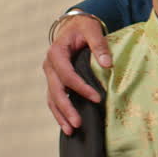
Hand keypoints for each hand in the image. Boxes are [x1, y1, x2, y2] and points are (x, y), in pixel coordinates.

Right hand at [43, 13, 110, 133]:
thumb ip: (99, 45)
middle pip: (56, 91)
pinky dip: (59, 112)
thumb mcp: (92, 29)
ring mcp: (50, 75)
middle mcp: (49, 66)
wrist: (73, 25)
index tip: (97, 98)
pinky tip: (66, 124)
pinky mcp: (54, 81)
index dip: (81, 88)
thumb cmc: (83, 27)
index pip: (67, 75)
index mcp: (56, 53)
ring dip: (61, 115)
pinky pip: (54, 98)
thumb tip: (107, 64)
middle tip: (78, 124)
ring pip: (52, 98)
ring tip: (71, 130)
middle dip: (67, 109)